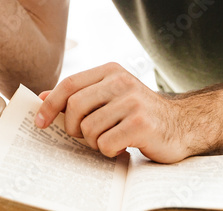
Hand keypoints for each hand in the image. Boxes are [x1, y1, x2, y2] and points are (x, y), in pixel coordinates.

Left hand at [35, 62, 191, 162]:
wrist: (182, 124)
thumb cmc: (140, 113)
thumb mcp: (111, 96)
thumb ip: (81, 94)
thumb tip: (43, 97)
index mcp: (111, 71)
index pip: (69, 84)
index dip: (50, 104)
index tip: (40, 122)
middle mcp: (121, 81)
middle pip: (75, 107)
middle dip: (74, 128)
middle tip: (85, 136)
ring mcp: (132, 101)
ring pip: (89, 129)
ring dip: (95, 143)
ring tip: (110, 139)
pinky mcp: (141, 123)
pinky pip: (106, 144)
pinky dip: (109, 151)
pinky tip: (124, 145)